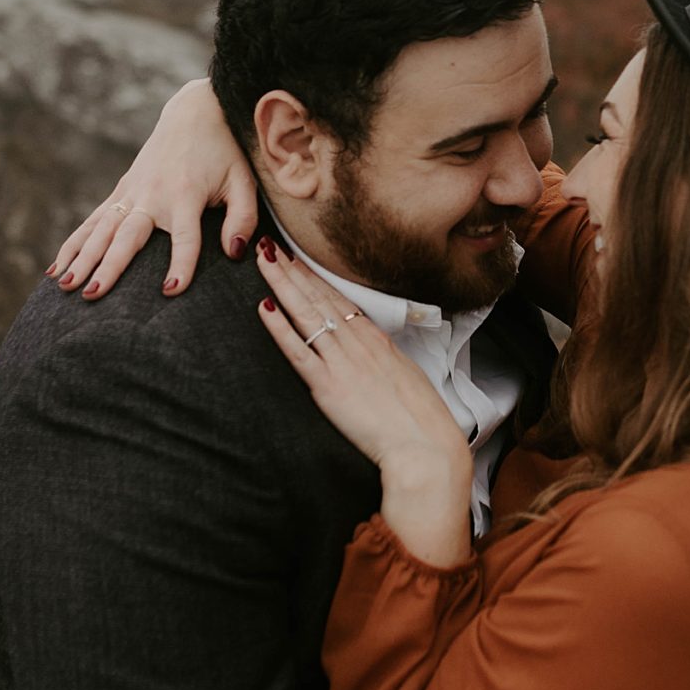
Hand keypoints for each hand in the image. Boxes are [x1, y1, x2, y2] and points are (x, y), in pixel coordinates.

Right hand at [51, 80, 259, 298]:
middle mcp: (153, 194)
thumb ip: (243, 217)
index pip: (185, 236)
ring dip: (83, 258)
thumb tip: (235, 252)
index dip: (181, 263)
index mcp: (186, 194)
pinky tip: (57, 269)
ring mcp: (132, 191)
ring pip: (102, 229)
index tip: (171, 290)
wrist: (194, 112)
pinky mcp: (121, 189)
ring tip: (66, 286)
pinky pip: (93, 220)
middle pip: (128, 235)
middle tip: (93, 294)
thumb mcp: (243, 180)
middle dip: (110, 266)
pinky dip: (74, 244)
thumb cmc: (224, 151)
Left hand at [256, 244, 474, 564]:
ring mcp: (342, 362)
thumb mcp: (406, 376)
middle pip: (319, 298)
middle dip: (293, 269)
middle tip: (270, 244)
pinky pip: (298, 352)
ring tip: (264, 260)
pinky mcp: (329, 387)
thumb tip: (374, 354)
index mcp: (377, 339)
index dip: (315, 277)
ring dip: (282, 285)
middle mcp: (358, 343)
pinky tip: (264, 307)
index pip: (339, 299)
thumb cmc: (422, 418)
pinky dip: (280, 328)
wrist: (425, 445)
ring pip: (306, 314)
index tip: (298, 258)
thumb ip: (384, 360)